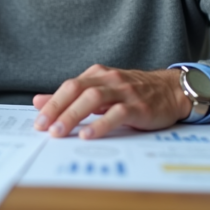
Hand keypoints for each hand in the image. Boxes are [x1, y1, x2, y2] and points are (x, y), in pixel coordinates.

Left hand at [32, 65, 190, 139]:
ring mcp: (124, 92)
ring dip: (73, 115)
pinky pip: (117, 113)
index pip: (69, 86)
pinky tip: (88, 135)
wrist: (171, 90)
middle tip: (43, 128)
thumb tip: (39, 101)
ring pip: (94, 98)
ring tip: (60, 132)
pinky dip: (100, 124)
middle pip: (77, 89)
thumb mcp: (101, 90)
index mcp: (98, 75)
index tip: (38, 121)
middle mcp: (109, 80)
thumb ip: (71, 96)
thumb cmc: (134, 92)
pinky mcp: (139, 107)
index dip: (51, 103)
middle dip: (57, 108)